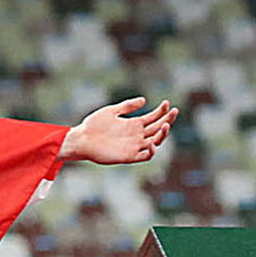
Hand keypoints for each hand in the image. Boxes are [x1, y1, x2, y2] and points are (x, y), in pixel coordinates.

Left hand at [60, 97, 175, 165]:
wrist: (81, 139)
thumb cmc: (93, 125)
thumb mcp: (111, 112)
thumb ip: (127, 106)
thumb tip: (144, 100)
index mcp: (134, 124)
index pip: (153, 118)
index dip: (161, 111)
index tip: (166, 103)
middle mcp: (136, 135)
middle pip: (158, 128)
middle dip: (168, 120)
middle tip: (174, 111)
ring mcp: (134, 146)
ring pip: (155, 141)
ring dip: (162, 134)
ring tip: (166, 124)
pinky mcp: (129, 156)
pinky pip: (145, 156)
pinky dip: (151, 151)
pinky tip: (152, 144)